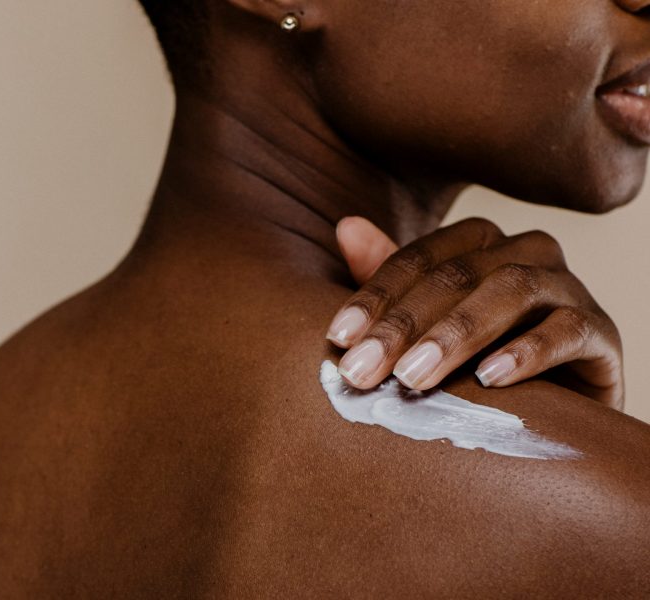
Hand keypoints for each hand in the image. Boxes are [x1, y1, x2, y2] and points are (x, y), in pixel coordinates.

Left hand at [328, 216, 623, 408]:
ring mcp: (569, 289)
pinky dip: (528, 352)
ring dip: (457, 334)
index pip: (418, 258)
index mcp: (480, 244)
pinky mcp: (602, 334)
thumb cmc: (478, 363)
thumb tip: (346, 226)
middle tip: (362, 371)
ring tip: (414, 377)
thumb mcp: (426, 325)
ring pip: (512, 291)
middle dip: (403, 325)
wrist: (561, 414)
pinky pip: (569, 330)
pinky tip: (490, 377)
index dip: (375, 296)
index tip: (338, 338)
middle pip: (458, 274)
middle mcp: (527, 254)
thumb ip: (389, 280)